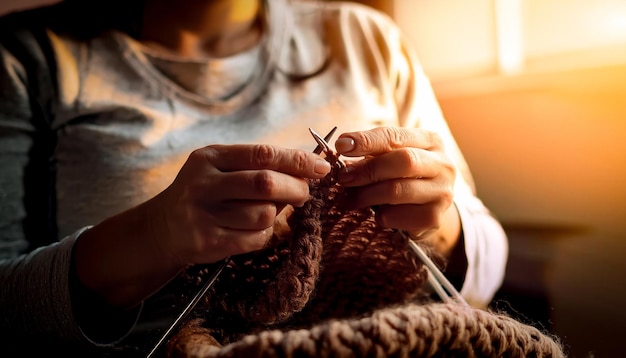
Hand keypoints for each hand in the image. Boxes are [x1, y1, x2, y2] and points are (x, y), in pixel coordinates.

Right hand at [150, 144, 330, 266]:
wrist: (162, 228)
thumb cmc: (204, 194)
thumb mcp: (220, 169)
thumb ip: (257, 166)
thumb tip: (308, 170)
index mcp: (210, 158)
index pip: (262, 154)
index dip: (297, 160)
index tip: (322, 166)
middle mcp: (203, 183)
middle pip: (265, 183)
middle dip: (296, 188)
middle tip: (305, 193)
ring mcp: (203, 214)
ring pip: (264, 214)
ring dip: (277, 215)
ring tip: (266, 212)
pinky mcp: (208, 242)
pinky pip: (255, 238)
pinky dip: (264, 234)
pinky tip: (253, 229)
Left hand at [335, 127, 455, 235]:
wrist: (429, 206)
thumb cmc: (403, 175)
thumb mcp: (391, 157)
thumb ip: (370, 153)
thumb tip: (338, 152)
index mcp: (430, 141)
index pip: (395, 136)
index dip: (366, 140)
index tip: (341, 146)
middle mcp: (443, 164)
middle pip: (403, 161)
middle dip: (368, 169)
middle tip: (343, 177)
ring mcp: (442, 192)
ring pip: (398, 191)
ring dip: (368, 195)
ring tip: (350, 199)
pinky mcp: (435, 218)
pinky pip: (401, 216)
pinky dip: (382, 216)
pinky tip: (377, 215)